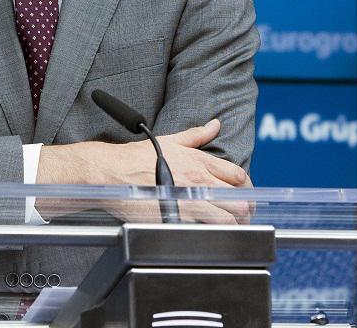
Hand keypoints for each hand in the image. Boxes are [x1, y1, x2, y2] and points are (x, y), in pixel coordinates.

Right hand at [36, 119, 252, 222]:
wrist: (110, 172)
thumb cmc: (134, 158)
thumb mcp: (168, 139)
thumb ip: (196, 134)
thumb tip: (215, 124)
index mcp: (198, 160)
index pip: (238, 175)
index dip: (246, 188)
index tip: (243, 195)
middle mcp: (197, 178)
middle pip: (239, 198)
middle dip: (245, 208)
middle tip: (241, 215)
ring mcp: (188, 199)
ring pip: (229, 217)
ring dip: (234, 223)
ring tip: (229, 227)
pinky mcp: (177, 216)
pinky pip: (207, 230)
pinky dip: (214, 233)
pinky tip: (210, 233)